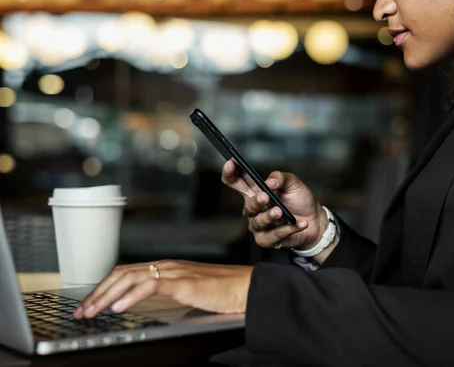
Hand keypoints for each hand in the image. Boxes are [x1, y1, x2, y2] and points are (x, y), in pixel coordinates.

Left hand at [72, 260, 252, 318]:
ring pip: (131, 277)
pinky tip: (120, 307)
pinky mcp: (185, 282)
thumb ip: (168, 293)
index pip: (126, 273)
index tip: (89, 304)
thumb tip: (146, 304)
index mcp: (167, 268)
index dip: (104, 287)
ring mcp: (175, 272)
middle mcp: (167, 266)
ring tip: (93, 311)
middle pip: (122, 273)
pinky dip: (132, 296)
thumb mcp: (188, 292)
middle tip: (82, 310)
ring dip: (107, 295)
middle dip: (97, 292)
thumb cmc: (223, 292)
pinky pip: (152, 285)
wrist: (246, 287)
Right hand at [221, 160, 327, 250]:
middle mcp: (254, 210)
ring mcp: (259, 226)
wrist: (316, 221)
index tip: (231, 163)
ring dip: (270, 217)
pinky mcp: (268, 240)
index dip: (230, 173)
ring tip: (281, 211)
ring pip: (259, 222)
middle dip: (255, 202)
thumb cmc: (299, 200)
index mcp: (255, 192)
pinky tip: (300, 223)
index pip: (236, 182)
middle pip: (247, 206)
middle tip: (264, 196)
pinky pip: (274, 236)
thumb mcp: (293, 183)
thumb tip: (270, 182)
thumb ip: (281, 178)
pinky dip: (288, 229)